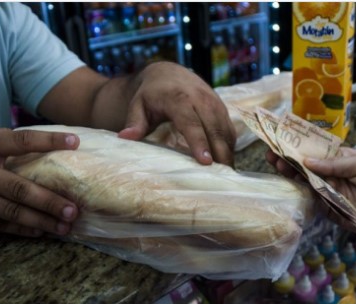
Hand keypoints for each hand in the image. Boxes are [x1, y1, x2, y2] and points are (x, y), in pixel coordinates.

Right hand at [0, 128, 79, 236]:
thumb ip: (3, 143)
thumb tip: (45, 147)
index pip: (20, 140)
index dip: (48, 140)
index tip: (75, 142)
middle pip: (19, 187)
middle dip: (48, 201)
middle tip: (73, 210)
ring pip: (10, 211)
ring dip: (40, 221)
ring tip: (63, 227)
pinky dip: (20, 229)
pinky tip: (39, 232)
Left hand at [118, 62, 235, 165]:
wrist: (169, 74)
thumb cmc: (151, 94)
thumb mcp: (138, 105)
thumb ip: (135, 122)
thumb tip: (126, 137)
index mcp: (179, 98)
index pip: (191, 123)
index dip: (199, 143)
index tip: (205, 162)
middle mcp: (201, 99)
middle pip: (214, 129)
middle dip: (220, 153)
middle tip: (222, 178)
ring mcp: (215, 103)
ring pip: (225, 131)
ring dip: (228, 153)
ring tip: (226, 175)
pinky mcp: (222, 109)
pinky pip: (229, 130)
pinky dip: (229, 147)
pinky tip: (225, 162)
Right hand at [266, 147, 355, 236]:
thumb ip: (335, 164)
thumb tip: (306, 160)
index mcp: (337, 160)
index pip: (311, 152)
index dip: (295, 147)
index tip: (278, 142)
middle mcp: (329, 175)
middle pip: (303, 168)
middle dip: (287, 162)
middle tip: (273, 157)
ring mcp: (328, 193)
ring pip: (304, 185)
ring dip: (290, 178)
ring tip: (279, 169)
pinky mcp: (330, 211)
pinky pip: (312, 204)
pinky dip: (301, 199)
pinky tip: (290, 192)